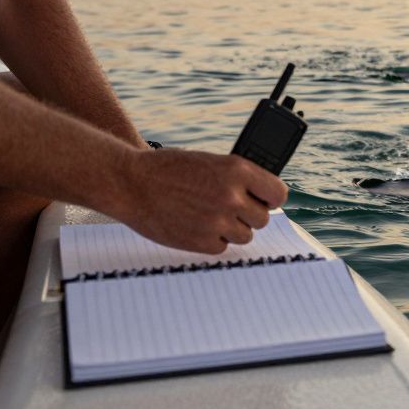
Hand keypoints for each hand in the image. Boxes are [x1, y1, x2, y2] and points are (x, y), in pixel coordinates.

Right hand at [109, 148, 288, 253]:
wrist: (130, 183)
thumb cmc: (169, 169)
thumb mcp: (209, 162)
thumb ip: (237, 178)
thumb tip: (261, 195)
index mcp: (237, 170)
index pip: (278, 194)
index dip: (271, 198)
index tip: (265, 200)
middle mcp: (231, 196)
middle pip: (262, 219)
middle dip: (248, 215)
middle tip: (231, 208)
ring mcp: (217, 221)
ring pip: (245, 235)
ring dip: (231, 229)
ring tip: (210, 215)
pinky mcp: (201, 242)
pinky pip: (222, 247)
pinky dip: (212, 240)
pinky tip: (196, 225)